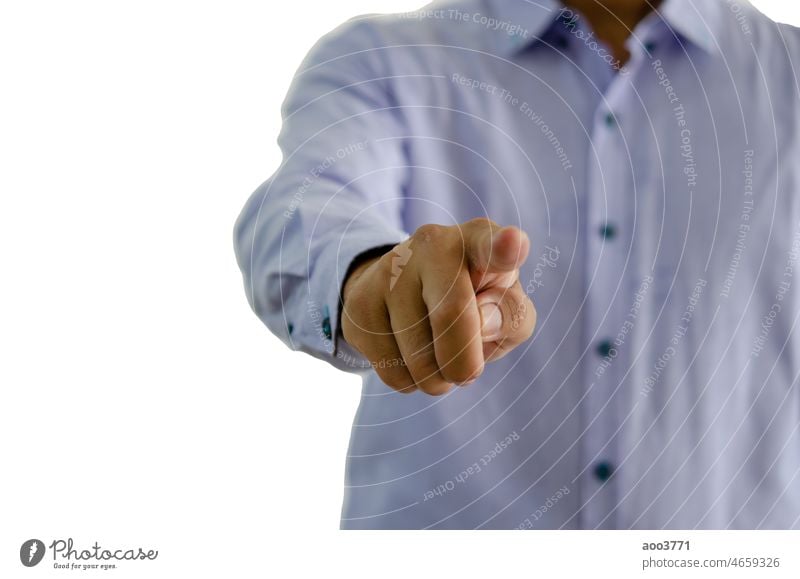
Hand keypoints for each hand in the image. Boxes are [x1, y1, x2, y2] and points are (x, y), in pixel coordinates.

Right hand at [341, 218, 535, 394]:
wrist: (408, 294)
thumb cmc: (475, 303)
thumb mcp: (507, 311)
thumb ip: (511, 316)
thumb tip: (482, 322)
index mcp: (478, 240)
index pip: (490, 244)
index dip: (504, 247)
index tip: (513, 243)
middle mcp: (431, 244)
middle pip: (451, 315)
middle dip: (464, 363)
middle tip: (466, 374)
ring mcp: (389, 270)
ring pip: (419, 356)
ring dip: (436, 379)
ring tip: (437, 358)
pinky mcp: (359, 303)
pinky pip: (392, 371)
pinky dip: (409, 381)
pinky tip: (410, 358)